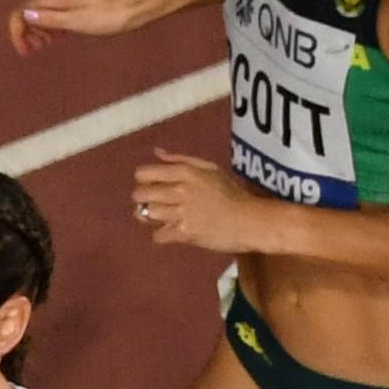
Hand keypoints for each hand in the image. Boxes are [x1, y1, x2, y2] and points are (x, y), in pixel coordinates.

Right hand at [11, 0, 155, 53]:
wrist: (133, 7)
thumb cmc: (106, 17)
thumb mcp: (75, 21)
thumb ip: (49, 19)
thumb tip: (25, 16)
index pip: (20, 12)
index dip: (16, 32)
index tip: (23, 51)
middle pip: (26, 12)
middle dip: (25, 33)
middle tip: (34, 51)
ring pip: (37, 14)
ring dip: (35, 32)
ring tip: (43, 46)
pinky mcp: (72, 3)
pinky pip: (50, 15)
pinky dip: (48, 28)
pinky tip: (56, 38)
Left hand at [129, 151, 275, 255]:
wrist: (249, 220)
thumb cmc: (231, 194)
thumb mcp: (210, 169)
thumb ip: (180, 160)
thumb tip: (156, 152)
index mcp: (185, 171)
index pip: (143, 173)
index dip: (143, 181)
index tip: (153, 187)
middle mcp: (180, 189)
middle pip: (139, 195)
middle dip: (143, 201)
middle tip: (159, 204)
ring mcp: (181, 211)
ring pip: (145, 214)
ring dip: (152, 218)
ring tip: (168, 217)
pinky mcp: (183, 232)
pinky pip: (157, 235)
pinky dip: (163, 235)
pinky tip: (175, 231)